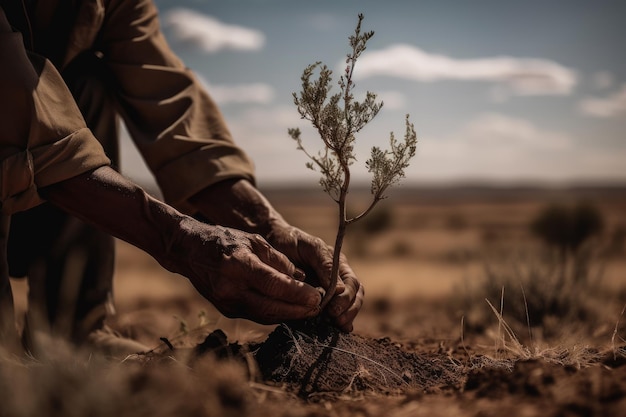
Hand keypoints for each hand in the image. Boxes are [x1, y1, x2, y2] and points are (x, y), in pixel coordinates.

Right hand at [164, 219, 321, 323]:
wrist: (189, 250)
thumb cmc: (225, 240)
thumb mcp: (254, 240)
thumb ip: (278, 260)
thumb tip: (299, 278)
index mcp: (238, 265)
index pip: (274, 285)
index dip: (297, 294)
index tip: (317, 296)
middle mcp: (231, 288)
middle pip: (271, 307)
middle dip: (298, 310)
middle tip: (318, 308)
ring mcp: (227, 302)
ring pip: (265, 316)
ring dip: (289, 316)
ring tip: (309, 311)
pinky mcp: (226, 310)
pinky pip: (256, 315)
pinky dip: (275, 314)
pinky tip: (290, 311)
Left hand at [266, 223, 363, 331]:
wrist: (271, 242)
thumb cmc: (291, 242)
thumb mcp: (309, 247)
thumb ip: (325, 264)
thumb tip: (340, 289)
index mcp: (338, 265)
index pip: (352, 284)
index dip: (347, 298)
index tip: (335, 308)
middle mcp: (336, 279)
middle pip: (354, 297)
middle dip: (349, 310)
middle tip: (336, 319)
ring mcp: (327, 291)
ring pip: (347, 307)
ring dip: (345, 317)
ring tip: (337, 326)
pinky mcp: (314, 301)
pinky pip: (330, 313)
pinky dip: (335, 322)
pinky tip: (333, 330)